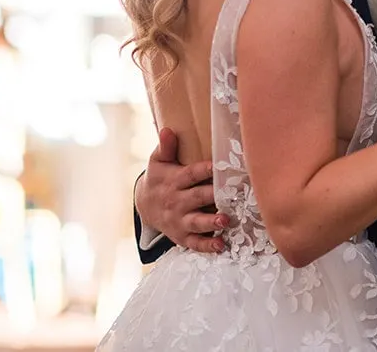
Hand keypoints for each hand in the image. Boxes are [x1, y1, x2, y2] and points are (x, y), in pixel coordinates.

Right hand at [136, 127, 228, 253]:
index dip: (203, 170)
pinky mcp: (182, 236)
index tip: (217, 166)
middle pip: (196, 198)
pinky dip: (207, 245)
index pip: (190, 174)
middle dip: (212, 196)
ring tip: (225, 220)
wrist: (145, 205)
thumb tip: (167, 130)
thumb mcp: (158, 162)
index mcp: (174, 181)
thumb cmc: (159, 178)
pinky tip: (221, 245)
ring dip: (211, 222)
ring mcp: (179, 220)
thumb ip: (165, 147)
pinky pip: (195, 242)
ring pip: (196, 222)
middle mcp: (177, 201)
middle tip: (231, 194)